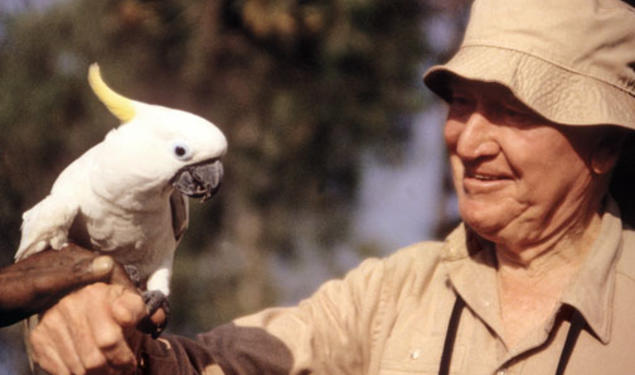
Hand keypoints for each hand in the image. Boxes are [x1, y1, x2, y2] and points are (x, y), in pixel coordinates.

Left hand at [0, 244, 127, 326]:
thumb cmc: (14, 291)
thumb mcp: (45, 283)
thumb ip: (76, 273)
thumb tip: (109, 264)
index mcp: (75, 257)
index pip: (111, 267)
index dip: (128, 285)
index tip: (139, 305)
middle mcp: (75, 263)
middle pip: (109, 276)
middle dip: (125, 293)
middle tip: (137, 314)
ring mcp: (69, 275)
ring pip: (101, 286)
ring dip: (114, 299)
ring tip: (125, 317)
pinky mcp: (62, 288)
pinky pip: (89, 294)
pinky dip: (100, 304)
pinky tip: (103, 317)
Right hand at [29, 282, 147, 374]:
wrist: (83, 299)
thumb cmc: (116, 307)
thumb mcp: (134, 305)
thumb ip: (143, 312)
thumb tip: (132, 317)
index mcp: (97, 294)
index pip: (110, 341)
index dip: (124, 358)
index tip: (131, 363)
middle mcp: (70, 304)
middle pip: (94, 360)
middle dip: (112, 372)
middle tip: (121, 372)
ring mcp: (52, 321)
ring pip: (78, 369)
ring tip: (108, 371)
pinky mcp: (39, 337)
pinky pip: (61, 372)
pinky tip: (88, 370)